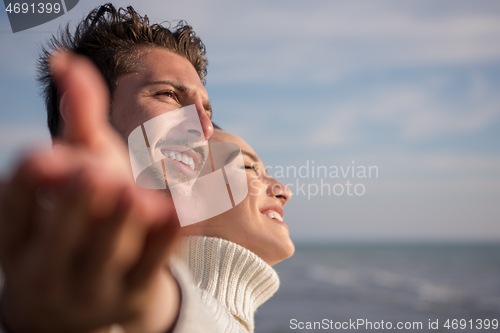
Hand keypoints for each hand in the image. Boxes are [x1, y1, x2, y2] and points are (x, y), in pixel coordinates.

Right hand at [0, 51, 179, 332]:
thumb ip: (78, 119)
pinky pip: (155, 259)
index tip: (46, 157)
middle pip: (68, 223)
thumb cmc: (83, 216)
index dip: (35, 176)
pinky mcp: (135, 292)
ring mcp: (94, 288)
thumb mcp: (78, 170)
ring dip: (126, 218)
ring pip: (112, 244)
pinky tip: (183, 209)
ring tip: (135, 197)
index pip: (20, 196)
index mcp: (18, 239)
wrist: (95, 296)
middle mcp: (48, 269)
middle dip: (82, 198)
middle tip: (96, 178)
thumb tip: (65, 59)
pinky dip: (169, 233)